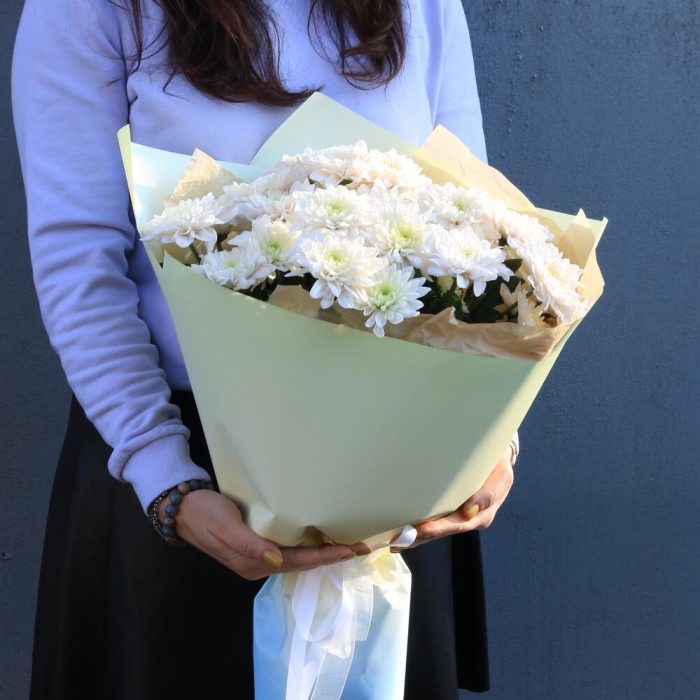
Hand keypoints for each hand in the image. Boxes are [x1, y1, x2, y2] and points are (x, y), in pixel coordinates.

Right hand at [166, 489, 368, 579]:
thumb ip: (249, 544)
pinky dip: (307, 543)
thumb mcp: (225, 525)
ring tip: (346, 541)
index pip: (299, 562)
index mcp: (253, 564)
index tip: (352, 550)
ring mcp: (257, 555)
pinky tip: (319, 534)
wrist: (181, 507)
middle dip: (331, 555)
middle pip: (303, 562)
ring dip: (322, 550)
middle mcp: (259, 564)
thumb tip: (277, 561)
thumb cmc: (204, 513)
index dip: (327, 557)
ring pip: (297, 556)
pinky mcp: (256, 543)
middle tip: (360, 546)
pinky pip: (289, 547)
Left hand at [404, 445, 514, 548]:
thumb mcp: (501, 476)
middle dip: (420, 537)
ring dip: (416, 537)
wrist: (498, 460)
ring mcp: (459, 516)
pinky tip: (403, 533)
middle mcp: (469, 519)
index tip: (420, 529)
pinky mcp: (452, 510)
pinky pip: (435, 520)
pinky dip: (419, 529)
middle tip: (399, 541)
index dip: (438, 528)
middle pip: (443, 531)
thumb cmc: (498, 466)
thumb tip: (469, 512)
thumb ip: (488, 494)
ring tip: (395, 542)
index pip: (457, 524)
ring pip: (436, 530)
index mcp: (482, 514)